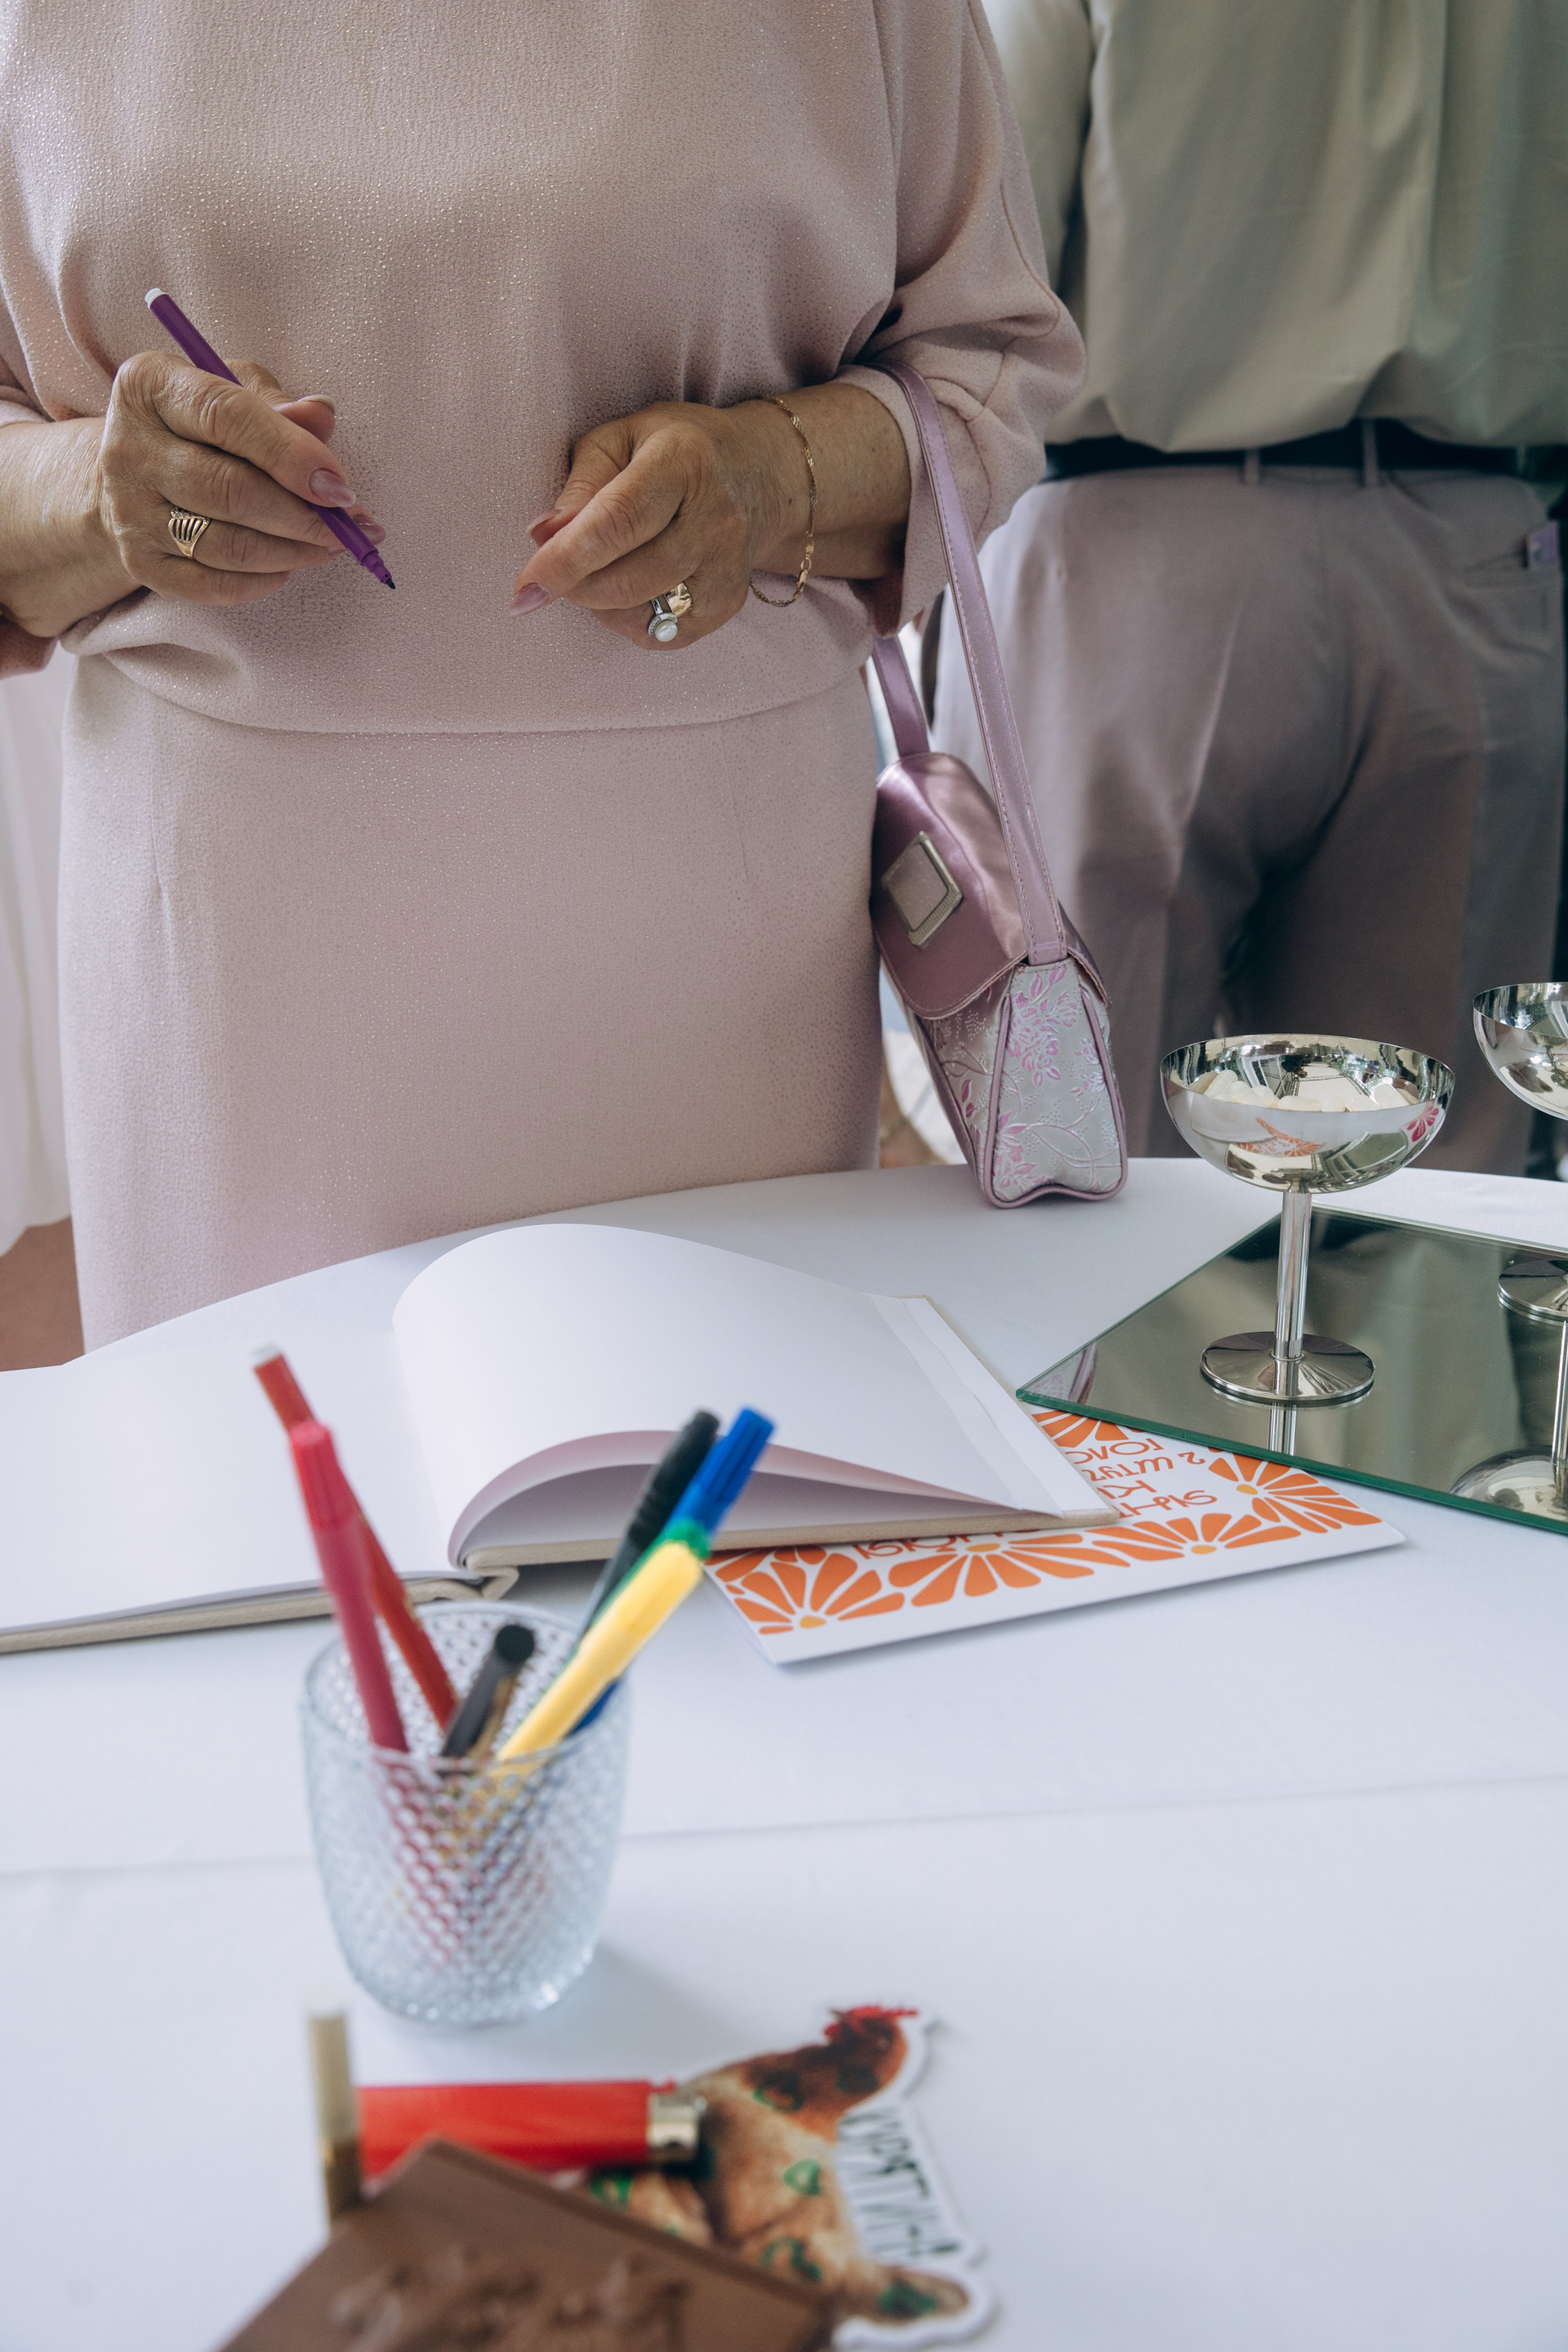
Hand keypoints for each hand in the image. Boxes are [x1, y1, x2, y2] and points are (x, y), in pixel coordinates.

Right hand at [88, 352, 383, 610]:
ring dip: (292, 552)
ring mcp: (128, 510)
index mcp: (149, 387)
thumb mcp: (234, 389)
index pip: (227, 417)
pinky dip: (260, 582)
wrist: (135, 469)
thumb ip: (277, 403)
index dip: (292, 455)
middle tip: (349, 527)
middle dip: (302, 516)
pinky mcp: (138, 561)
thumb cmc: (200, 423)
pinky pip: (212, 585)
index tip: (341, 487)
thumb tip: (322, 418)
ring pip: (227, 546)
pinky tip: (286, 566)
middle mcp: (127, 447)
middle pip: (230, 491)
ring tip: (331, 546)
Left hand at [512, 398, 807, 650]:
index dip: (564, 560)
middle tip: (552, 573)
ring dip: (598, 604)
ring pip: (642, 614)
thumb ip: (580, 482)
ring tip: (594, 571)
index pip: (616, 523)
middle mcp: (715, 520)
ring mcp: (727, 569)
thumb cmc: (676, 449)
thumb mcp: (621, 438)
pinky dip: (628, 621)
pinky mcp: (728, 604)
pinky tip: (626, 590)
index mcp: (683, 463)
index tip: (525, 588)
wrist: (761, 474)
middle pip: (627, 580)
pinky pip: (661, 635)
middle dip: (575, 586)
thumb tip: (541, 534)